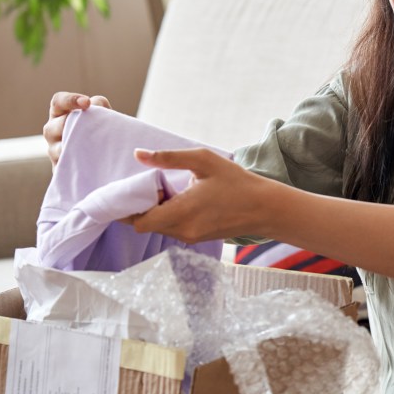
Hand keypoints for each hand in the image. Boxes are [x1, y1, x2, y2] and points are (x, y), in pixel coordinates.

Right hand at [43, 92, 111, 166]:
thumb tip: (96, 104)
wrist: (108, 158)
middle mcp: (53, 131)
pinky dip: (74, 164)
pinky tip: (89, 162)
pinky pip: (63, 168)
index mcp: (60, 114)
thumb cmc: (102, 131)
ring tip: (91, 146)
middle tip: (89, 127)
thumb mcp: (103, 116)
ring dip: (72, 147)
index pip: (58, 102)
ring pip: (55, 150)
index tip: (87, 103)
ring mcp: (54, 151)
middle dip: (70, 125)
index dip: (70, 100)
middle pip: (51, 127)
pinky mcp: (61, 169)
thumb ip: (100, 106)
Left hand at [127, 148, 267, 242]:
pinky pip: (171, 229)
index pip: (138, 221)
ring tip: (165, 190)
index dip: (129, 207)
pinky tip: (179, 199)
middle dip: (139, 208)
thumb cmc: (236, 182)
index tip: (132, 188)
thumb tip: (139, 154)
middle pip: (144, 226)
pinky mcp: (196, 238)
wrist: (264, 208)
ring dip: (154, 212)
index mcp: (182, 212)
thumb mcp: (204, 161)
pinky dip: (167, 216)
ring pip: (157, 228)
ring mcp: (190, 237)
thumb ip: (169, 157)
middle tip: (148, 186)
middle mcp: (183, 231)